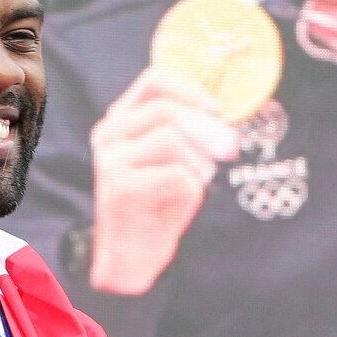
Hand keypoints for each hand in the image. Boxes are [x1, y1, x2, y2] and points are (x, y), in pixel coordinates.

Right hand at [88, 65, 238, 294]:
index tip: (216, 109)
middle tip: (227, 150)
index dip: (191, 90)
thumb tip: (218, 110)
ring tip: (198, 180)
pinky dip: (191, 188)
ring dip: (197, 161)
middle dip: (205, 128)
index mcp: (117, 122)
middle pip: (165, 110)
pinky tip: (182, 201)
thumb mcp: (169, 156)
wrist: (132, 255)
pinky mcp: (122, 189)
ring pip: (171, 139)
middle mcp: (108, 137)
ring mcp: (110, 163)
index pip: (153, 82)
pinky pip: (174, 174)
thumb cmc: (156, 203)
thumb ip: (184, 128)